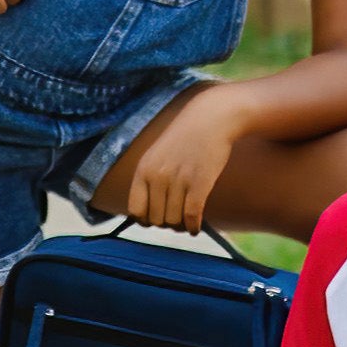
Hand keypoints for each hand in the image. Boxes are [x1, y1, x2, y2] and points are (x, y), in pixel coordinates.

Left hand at [125, 92, 237, 229]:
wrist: (211, 118)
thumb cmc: (185, 138)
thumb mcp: (157, 155)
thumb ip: (150, 179)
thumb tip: (148, 212)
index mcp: (143, 170)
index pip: (136, 210)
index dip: (145, 220)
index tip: (155, 219)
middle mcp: (158, 177)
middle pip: (156, 219)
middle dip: (166, 224)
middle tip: (176, 219)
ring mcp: (178, 180)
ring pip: (174, 221)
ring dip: (180, 227)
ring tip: (186, 223)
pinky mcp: (199, 183)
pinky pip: (191, 216)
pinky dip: (193, 227)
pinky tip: (196, 228)